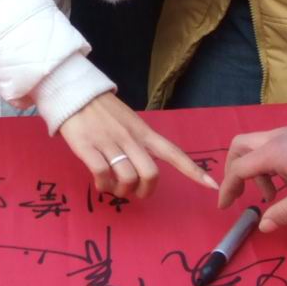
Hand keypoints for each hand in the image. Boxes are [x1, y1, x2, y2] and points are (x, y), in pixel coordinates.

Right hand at [58, 93, 218, 199]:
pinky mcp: (88, 147)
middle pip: (151, 174)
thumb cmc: (102, 111)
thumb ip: (139, 142)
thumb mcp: (129, 122)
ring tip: (113, 187)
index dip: (193, 171)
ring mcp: (109, 143)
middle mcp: (130, 138)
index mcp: (143, 132)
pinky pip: (102, 175)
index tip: (212, 186)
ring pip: (128, 178)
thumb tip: (144, 168)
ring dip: (122, 191)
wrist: (74, 93)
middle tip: (135, 192)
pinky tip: (100, 182)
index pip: (173, 153)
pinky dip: (103, 185)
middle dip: (145, 191)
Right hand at [217, 125, 286, 233]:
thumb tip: (263, 226)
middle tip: (241, 193)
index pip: (237, 169)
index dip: (227, 189)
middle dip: (234, 171)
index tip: (225, 207)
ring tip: (274, 195)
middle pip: (239, 148)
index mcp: (271, 153)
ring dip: (256, 170)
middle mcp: (274, 138)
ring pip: (257, 146)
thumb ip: (281, 215)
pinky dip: (271, 164)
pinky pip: (273, 146)